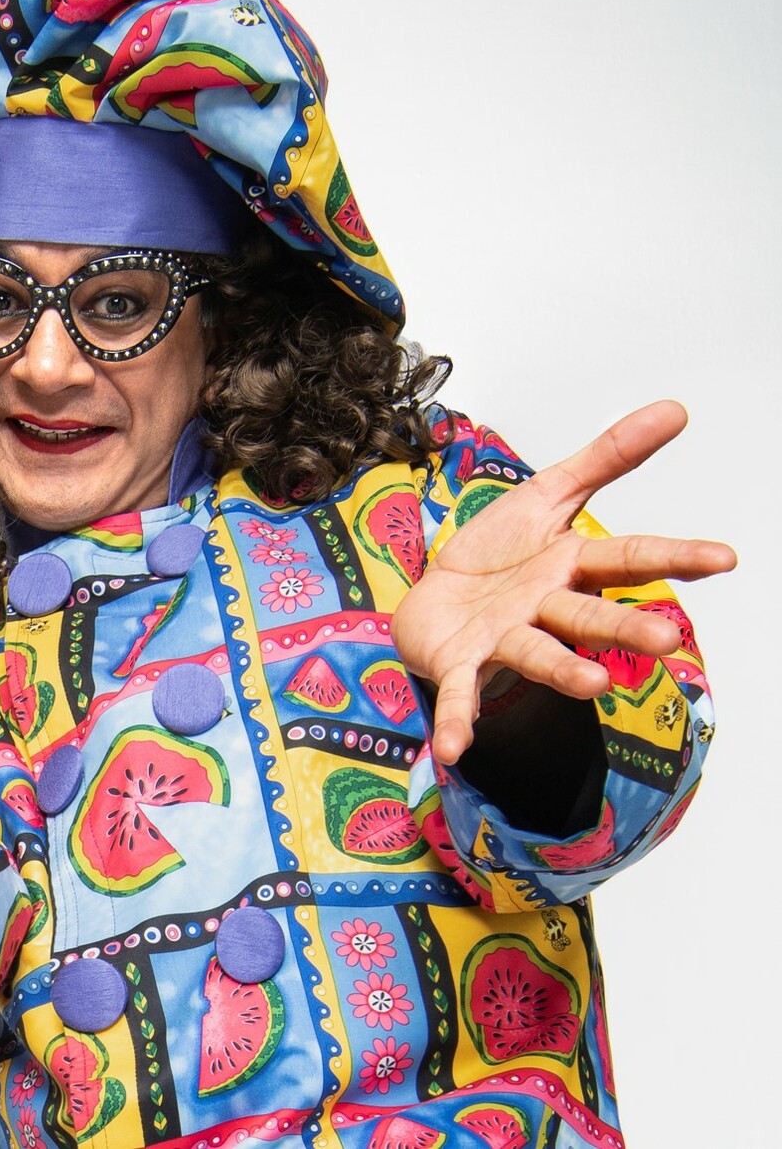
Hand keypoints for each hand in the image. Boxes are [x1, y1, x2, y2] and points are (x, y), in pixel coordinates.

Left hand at [394, 401, 735, 765]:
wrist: (432, 599)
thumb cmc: (497, 555)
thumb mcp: (547, 496)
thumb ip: (606, 459)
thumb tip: (674, 409)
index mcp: (570, 567)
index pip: (629, 558)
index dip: (675, 556)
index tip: (725, 557)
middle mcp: (545, 609)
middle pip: (590, 617)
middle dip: (626, 628)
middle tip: (667, 639)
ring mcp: (505, 640)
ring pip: (538, 654)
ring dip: (564, 672)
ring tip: (593, 685)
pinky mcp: (460, 664)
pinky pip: (460, 694)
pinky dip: (457, 722)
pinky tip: (451, 749)